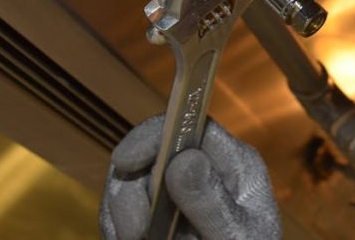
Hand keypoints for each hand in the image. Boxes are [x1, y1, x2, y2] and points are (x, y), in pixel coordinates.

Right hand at [99, 115, 280, 239]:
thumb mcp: (237, 235)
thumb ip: (212, 203)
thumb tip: (184, 159)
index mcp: (232, 162)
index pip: (191, 125)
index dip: (154, 136)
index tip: (127, 161)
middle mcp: (201, 167)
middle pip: (150, 152)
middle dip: (132, 187)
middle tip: (135, 231)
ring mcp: (174, 190)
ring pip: (128, 181)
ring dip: (124, 213)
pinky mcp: (153, 213)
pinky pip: (118, 211)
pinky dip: (117, 227)